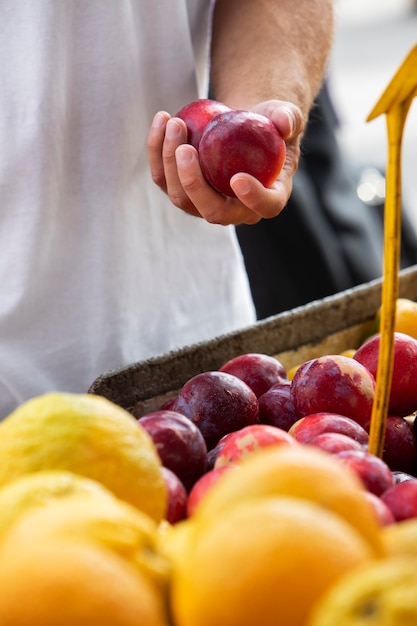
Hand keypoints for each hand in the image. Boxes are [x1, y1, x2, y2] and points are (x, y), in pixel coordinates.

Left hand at [147, 100, 303, 225]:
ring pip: (182, 198)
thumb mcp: (284, 116)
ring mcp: (205, 203)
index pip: (263, 207)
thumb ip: (287, 118)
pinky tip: (162, 120)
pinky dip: (158, 151)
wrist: (242, 127)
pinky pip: (164, 179)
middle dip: (194, 183)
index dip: (252, 199)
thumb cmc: (268, 124)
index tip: (238, 178)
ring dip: (170, 163)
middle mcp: (235, 209)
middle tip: (186, 148)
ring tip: (174, 123)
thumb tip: (282, 123)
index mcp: (267, 198)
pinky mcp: (182, 190)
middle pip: (212, 210)